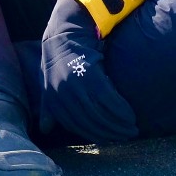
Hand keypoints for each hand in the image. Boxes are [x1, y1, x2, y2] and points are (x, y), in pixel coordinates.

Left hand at [39, 0, 139, 142]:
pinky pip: (108, 98)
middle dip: (111, 132)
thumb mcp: (48, 85)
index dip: (94, 135)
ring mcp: (76, 85)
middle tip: (126, 136)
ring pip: (101, 113)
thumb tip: (44, 129)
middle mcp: (64, 95)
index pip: (76, 126)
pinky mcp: (90, 74)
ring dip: (119, 123)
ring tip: (131, 127)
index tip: (109, 141)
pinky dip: (120, 109)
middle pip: (91, 122)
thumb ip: (49, 108)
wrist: (63, 34)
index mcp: (54, 100)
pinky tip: (129, 114)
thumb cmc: (56, 61)